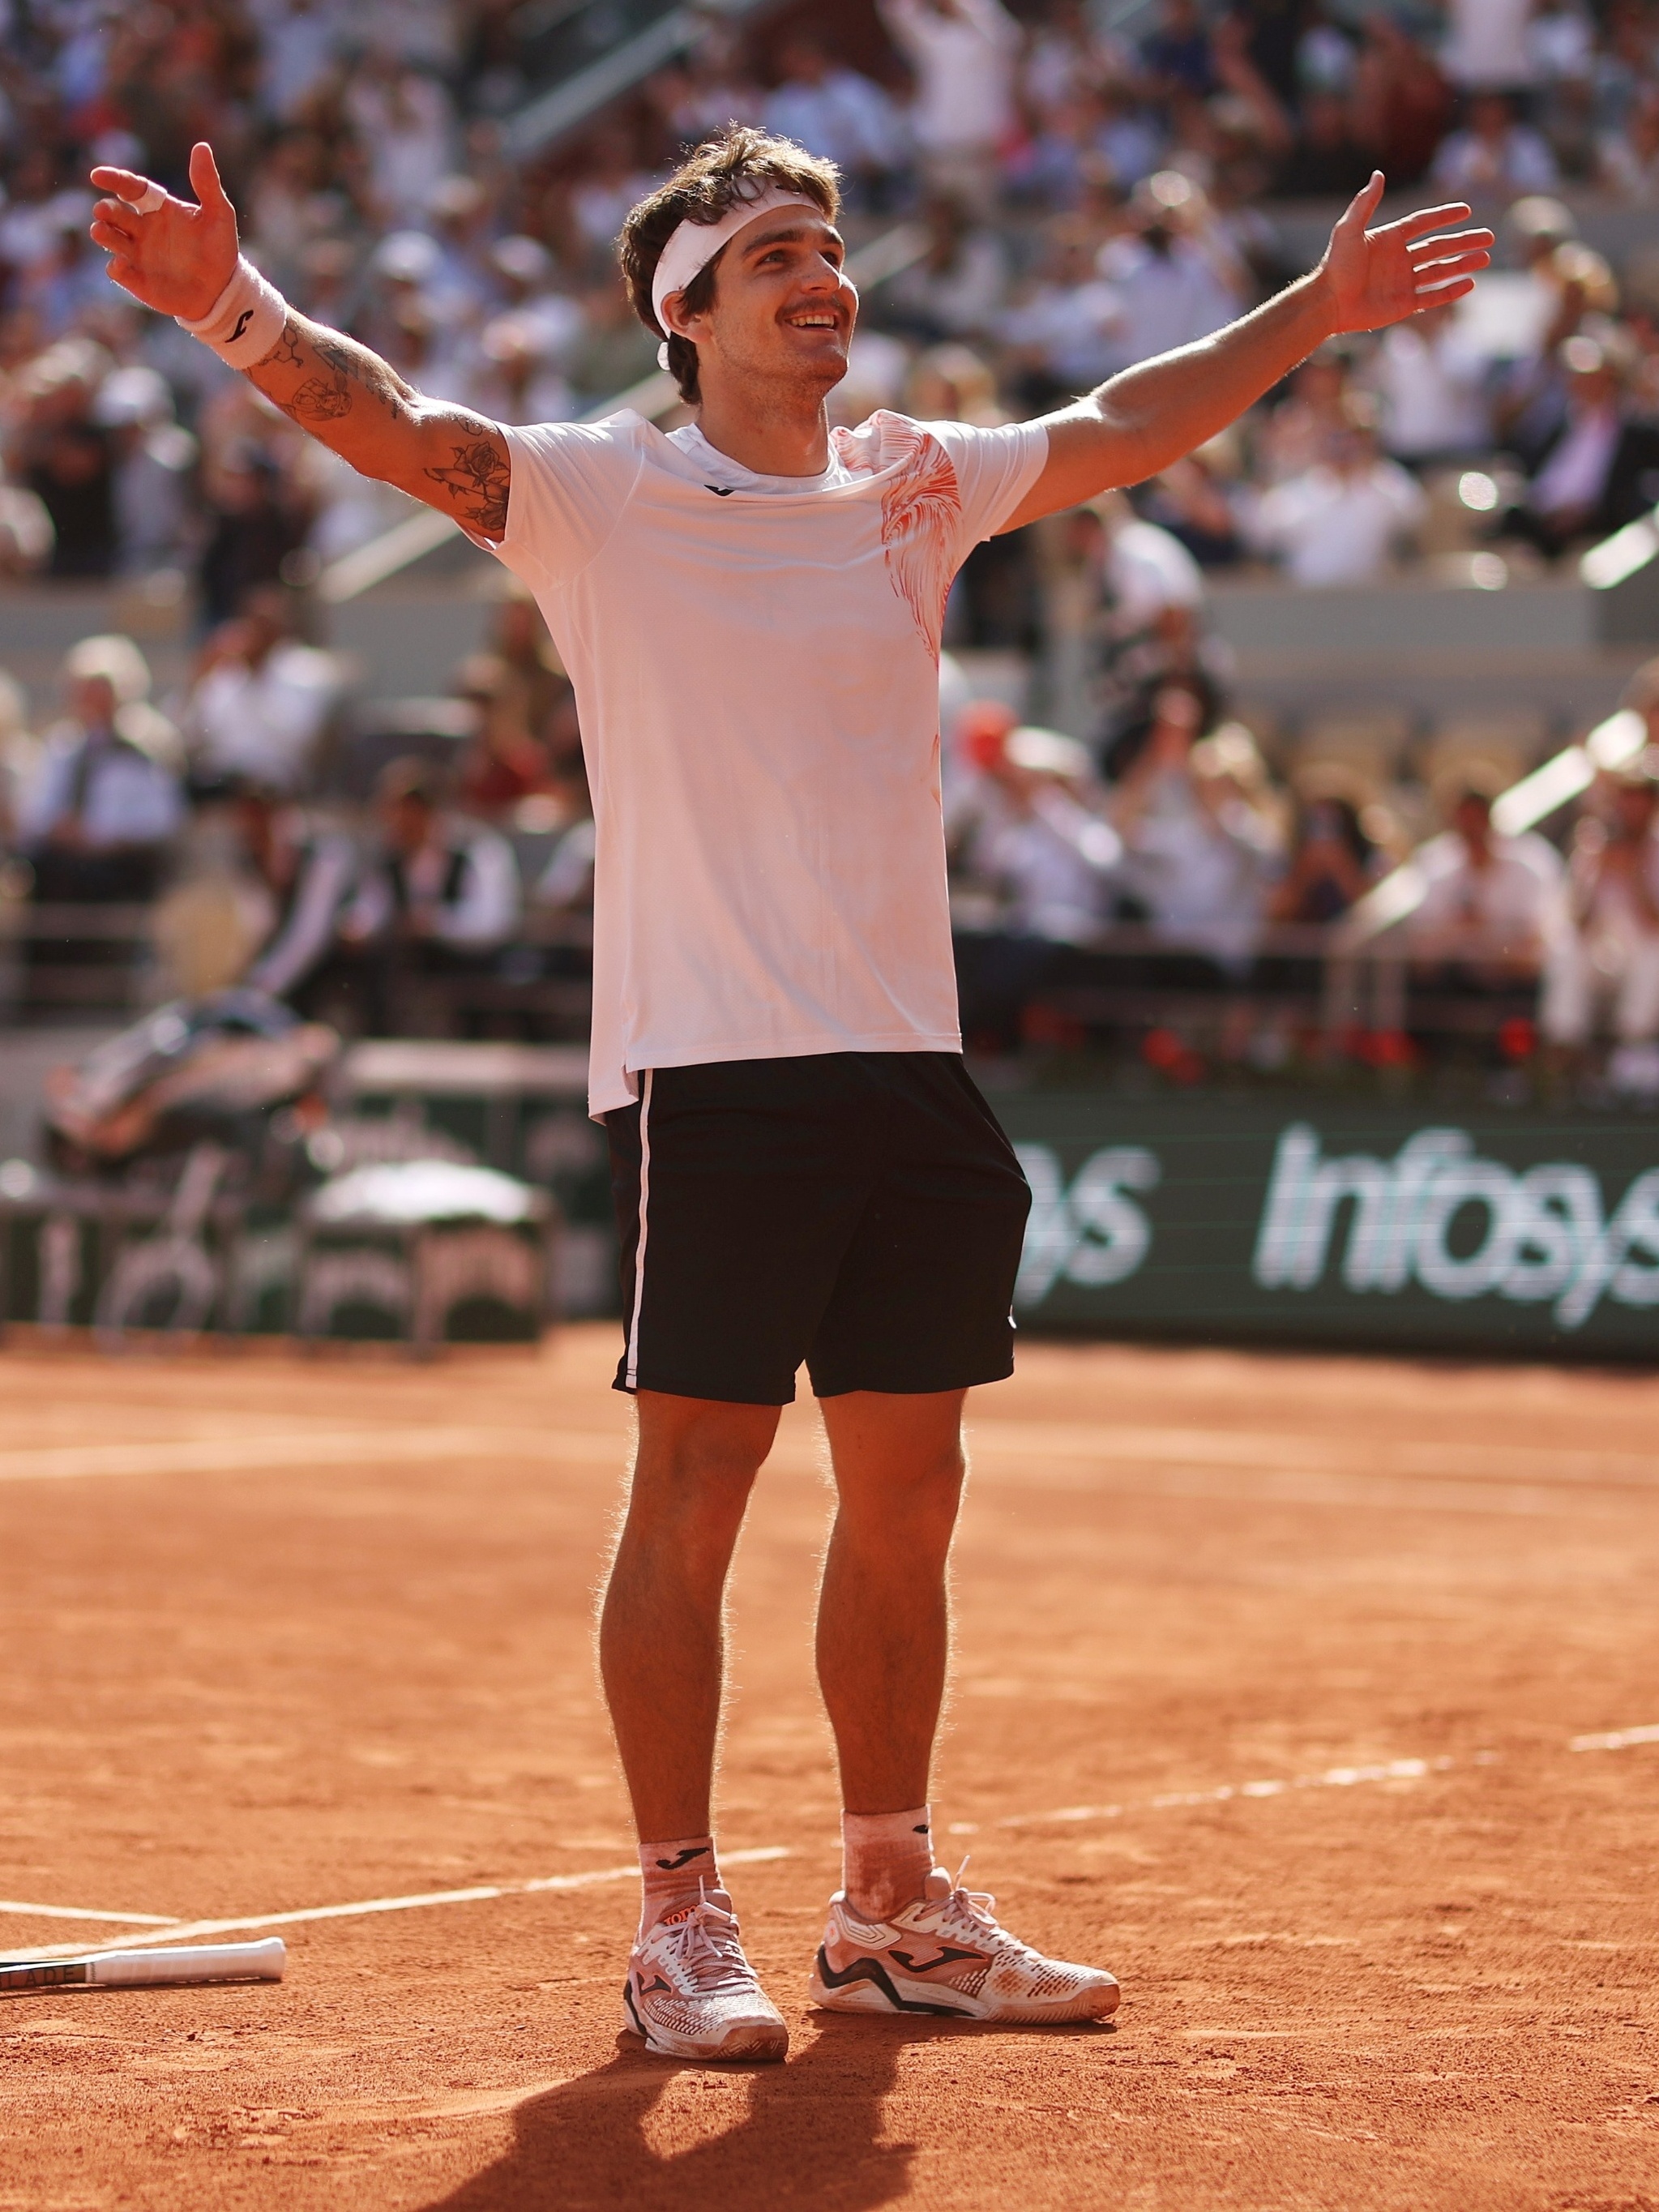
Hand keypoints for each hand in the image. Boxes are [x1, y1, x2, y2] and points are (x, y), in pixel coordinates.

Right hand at [88, 141, 238, 320]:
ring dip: (103, 233)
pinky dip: (116, 268)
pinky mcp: (137, 280)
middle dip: (106, 210)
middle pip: (115, 213)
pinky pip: (118, 271)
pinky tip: (120, 265)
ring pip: (110, 238)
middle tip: (104, 210)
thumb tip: (202, 146)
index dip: (114, 179)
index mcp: (157, 208)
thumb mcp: (219, 215)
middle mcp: (142, 228)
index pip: (131, 188)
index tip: (97, 176)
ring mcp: (137, 254)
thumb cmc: (219, 250)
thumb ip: (207, 183)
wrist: (222, 291)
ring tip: (102, 230)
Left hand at [1316, 173, 1493, 336]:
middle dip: (1464, 242)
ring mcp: (1403, 282)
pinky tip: (1470, 284)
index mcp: (1390, 239)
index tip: (1466, 210)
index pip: (1423, 223)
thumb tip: (1378, 174)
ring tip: (1486, 258)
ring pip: (1440, 271)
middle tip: (1490, 237)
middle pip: (1439, 247)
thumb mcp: (1349, 230)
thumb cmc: (1336, 266)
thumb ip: (1365, 203)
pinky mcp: (1403, 305)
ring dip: (1463, 264)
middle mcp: (1399, 259)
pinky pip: (1432, 297)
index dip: (1444, 216)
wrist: (1328, 304)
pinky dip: (1450, 291)